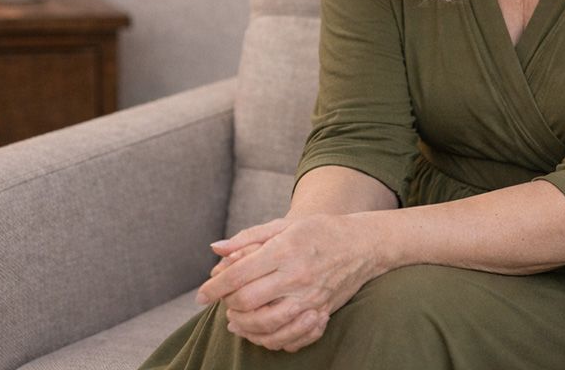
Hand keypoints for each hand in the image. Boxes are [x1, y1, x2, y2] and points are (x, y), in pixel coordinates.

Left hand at [196, 214, 381, 351]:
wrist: (364, 244)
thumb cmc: (321, 230)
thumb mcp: (285, 225)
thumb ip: (248, 238)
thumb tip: (216, 249)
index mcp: (284, 251)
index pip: (238, 275)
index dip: (214, 288)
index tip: (200, 296)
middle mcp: (296, 276)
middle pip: (248, 301)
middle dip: (227, 306)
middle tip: (221, 304)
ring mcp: (310, 297)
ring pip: (266, 324)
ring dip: (244, 326)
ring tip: (235, 321)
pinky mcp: (321, 312)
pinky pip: (290, 336)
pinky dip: (269, 339)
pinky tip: (259, 331)